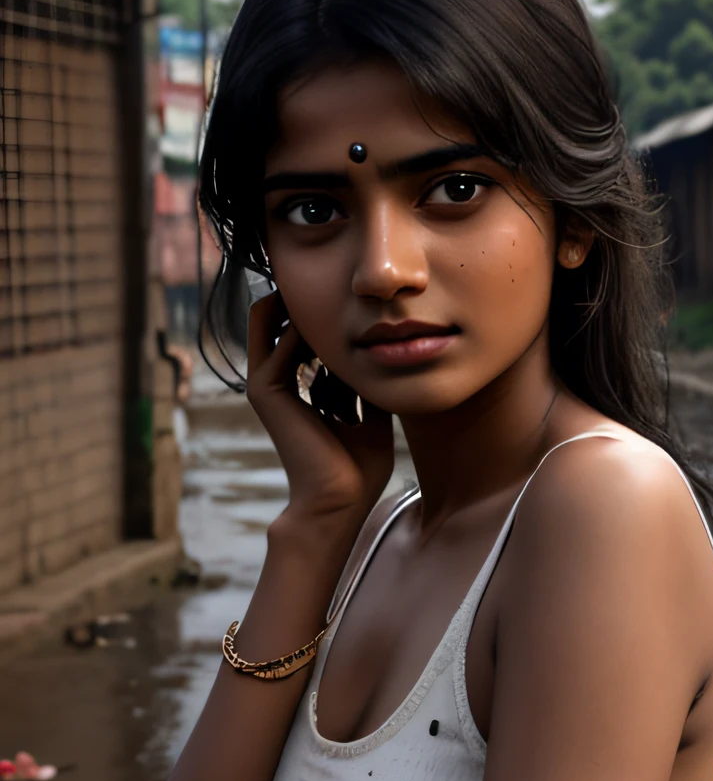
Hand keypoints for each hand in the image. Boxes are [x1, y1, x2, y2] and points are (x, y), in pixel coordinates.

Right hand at [246, 291, 393, 523]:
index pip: (299, 333)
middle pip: (276, 319)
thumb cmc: (359, 465)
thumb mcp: (369, 409)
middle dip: (304, 298)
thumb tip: (381, 346)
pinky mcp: (265, 391)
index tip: (353, 296)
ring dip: (302, 305)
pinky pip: (277, 341)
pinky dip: (303, 326)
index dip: (322, 311)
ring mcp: (265, 385)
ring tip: (336, 292)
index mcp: (297, 388)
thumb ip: (363, 377)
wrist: (342, 500)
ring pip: (268, 320)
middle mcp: (275, 381)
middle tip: (339, 279)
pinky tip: (335, 320)